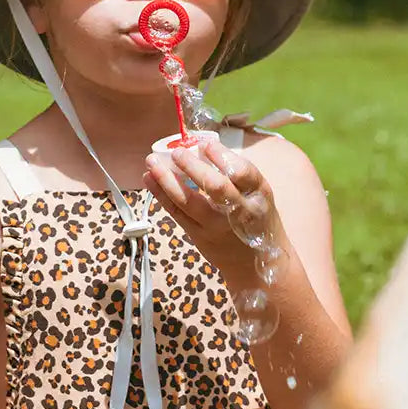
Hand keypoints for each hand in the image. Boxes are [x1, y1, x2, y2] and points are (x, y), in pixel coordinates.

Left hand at [143, 138, 281, 271]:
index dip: (222, 157)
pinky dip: (161, 195)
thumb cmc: (256, 221)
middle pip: (215, 187)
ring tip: (151, 162)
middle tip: (176, 152)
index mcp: (258, 196)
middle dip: (192, 166)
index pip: (242, 173)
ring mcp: (216, 226)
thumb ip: (237, 175)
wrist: (255, 264)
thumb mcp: (258, 195)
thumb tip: (202, 148)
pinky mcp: (198, 236)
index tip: (205, 144)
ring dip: (167, 179)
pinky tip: (150, 180)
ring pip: (189, 202)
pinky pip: (177, 213)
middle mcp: (239, 212)